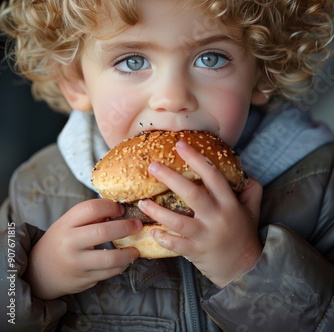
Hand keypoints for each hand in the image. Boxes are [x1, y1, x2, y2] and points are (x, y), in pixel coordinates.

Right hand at [24, 199, 141, 298]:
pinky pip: (108, 274)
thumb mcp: (68, 223)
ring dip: (128, 254)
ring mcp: (76, 264)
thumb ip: (90, 216)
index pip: (90, 209)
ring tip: (136, 249)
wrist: (40, 271)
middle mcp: (70, 244)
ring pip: (109, 259)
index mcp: (66, 224)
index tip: (121, 209)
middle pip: (102, 232)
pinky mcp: (83, 280)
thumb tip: (119, 209)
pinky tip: (125, 260)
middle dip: (125, 227)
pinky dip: (121, 266)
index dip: (109, 206)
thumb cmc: (61, 240)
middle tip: (138, 225)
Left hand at [138, 140, 262, 287]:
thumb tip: (246, 174)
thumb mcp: (251, 210)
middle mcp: (216, 218)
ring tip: (143, 201)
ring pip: (179, 222)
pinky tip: (151, 230)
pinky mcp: (196, 252)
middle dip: (171, 178)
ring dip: (158, 211)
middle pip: (192, 194)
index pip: (213, 176)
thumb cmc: (244, 235)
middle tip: (153, 166)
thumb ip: (251, 191)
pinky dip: (163, 238)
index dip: (197, 159)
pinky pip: (176, 245)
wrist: (244, 269)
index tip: (181, 145)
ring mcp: (205, 236)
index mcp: (229, 203)